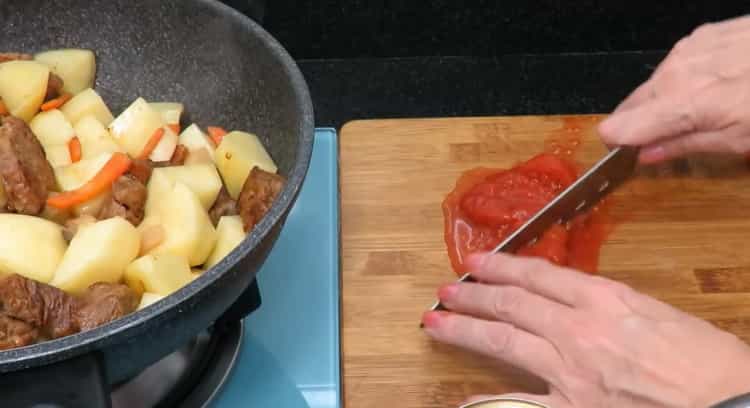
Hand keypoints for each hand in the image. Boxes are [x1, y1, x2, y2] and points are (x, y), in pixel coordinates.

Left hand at [422, 253, 749, 406]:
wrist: (729, 406)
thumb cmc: (709, 362)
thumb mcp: (658, 314)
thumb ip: (610, 306)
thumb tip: (576, 302)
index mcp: (605, 300)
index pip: (538, 276)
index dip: (502, 265)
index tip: (477, 260)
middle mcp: (579, 330)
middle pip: (512, 304)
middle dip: (474, 294)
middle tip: (446, 289)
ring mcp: (571, 372)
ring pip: (504, 342)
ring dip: (465, 330)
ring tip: (435, 322)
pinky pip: (518, 405)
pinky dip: (486, 403)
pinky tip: (462, 400)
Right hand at [598, 15, 749, 163]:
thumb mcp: (737, 141)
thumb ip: (684, 146)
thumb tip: (647, 154)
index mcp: (677, 105)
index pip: (615, 129)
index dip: (621, 145)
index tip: (635, 154)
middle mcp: (672, 73)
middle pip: (629, 107)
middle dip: (643, 124)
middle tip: (673, 138)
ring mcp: (686, 50)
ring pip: (653, 86)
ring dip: (665, 102)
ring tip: (703, 110)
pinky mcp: (701, 36)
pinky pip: (676, 65)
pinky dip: (685, 80)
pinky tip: (715, 85)